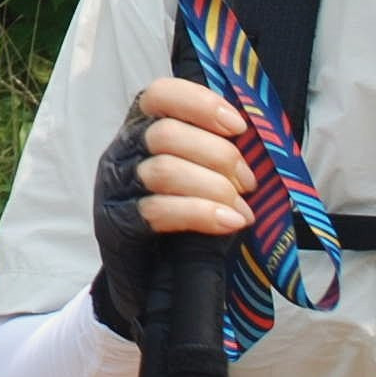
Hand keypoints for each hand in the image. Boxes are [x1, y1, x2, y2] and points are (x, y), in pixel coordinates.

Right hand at [90, 76, 252, 336]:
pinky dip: (200, 213)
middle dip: (218, 155)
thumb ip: (216, 153)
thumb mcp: (200, 176)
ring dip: (213, 187)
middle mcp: (121, 151)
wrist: (148, 281)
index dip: (200, 104)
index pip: (160, 95)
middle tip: (249, 183)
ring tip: (241, 209)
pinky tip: (230, 222)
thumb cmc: (182, 218)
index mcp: (141, 128)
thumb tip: (262, 140)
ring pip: (162, 170)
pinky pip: (156, 211)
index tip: (238, 127)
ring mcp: (114, 188)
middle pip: (165, 133)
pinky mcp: (115, 224)